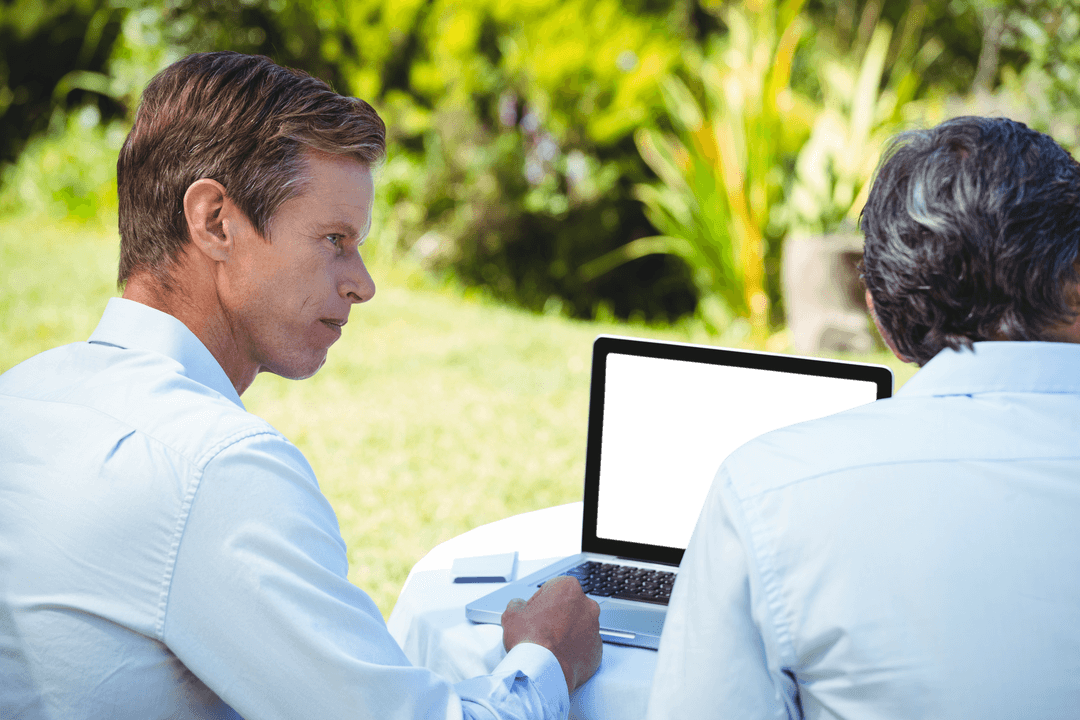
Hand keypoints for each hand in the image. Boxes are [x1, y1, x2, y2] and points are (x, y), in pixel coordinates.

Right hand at [501, 575, 602, 692]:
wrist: (542, 670)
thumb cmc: (530, 640)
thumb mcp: (512, 614)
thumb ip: (517, 604)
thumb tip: (518, 606)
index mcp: (568, 588)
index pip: (552, 590)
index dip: (539, 602)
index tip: (533, 613)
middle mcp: (587, 605)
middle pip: (569, 607)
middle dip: (557, 616)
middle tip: (540, 630)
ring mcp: (595, 629)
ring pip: (579, 627)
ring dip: (567, 633)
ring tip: (549, 646)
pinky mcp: (597, 650)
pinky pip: (585, 647)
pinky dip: (574, 651)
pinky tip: (559, 657)